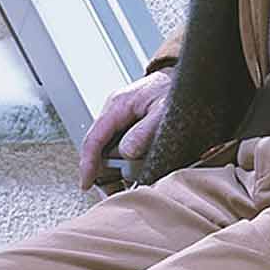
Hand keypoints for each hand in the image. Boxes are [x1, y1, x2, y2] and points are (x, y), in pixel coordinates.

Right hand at [78, 67, 175, 189]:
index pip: (94, 138)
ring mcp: (120, 121)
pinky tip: (134, 176)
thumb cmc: (174, 90)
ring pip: (108, 152)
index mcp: (117, 106)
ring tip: (124, 188)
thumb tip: (126, 153)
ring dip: (114, 171)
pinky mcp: (129, 127)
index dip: (88, 164)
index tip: (86, 184)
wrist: (183, 77)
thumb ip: (145, 132)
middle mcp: (114, 113)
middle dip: (102, 173)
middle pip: (98, 149)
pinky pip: (120, 149)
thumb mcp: (163, 110)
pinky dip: (124, 165)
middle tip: (114, 193)